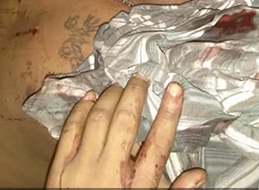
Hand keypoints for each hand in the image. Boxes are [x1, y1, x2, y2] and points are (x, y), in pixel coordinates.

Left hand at [46, 75, 206, 187]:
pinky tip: (90, 97)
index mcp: (138, 185)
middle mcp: (110, 172)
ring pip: (98, 118)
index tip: (175, 88)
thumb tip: (199, 176)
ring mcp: (82, 167)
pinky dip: (80, 109)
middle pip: (125, 121)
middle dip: (135, 94)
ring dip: (110, 97)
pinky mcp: (59, 167)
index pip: (158, 143)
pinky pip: (70, 129)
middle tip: (141, 79)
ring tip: (119, 87)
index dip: (169, 113)